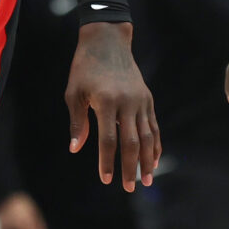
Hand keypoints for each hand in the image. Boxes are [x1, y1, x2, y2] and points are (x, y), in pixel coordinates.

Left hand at [66, 21, 158, 189]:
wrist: (107, 40)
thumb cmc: (84, 67)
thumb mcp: (73, 92)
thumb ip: (77, 122)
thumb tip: (76, 149)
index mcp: (106, 101)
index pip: (109, 140)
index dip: (107, 161)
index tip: (106, 179)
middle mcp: (127, 102)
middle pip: (132, 142)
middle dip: (130, 167)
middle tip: (129, 188)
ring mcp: (140, 100)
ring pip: (148, 136)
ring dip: (147, 160)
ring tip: (146, 180)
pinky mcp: (147, 98)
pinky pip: (154, 126)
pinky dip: (155, 144)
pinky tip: (153, 160)